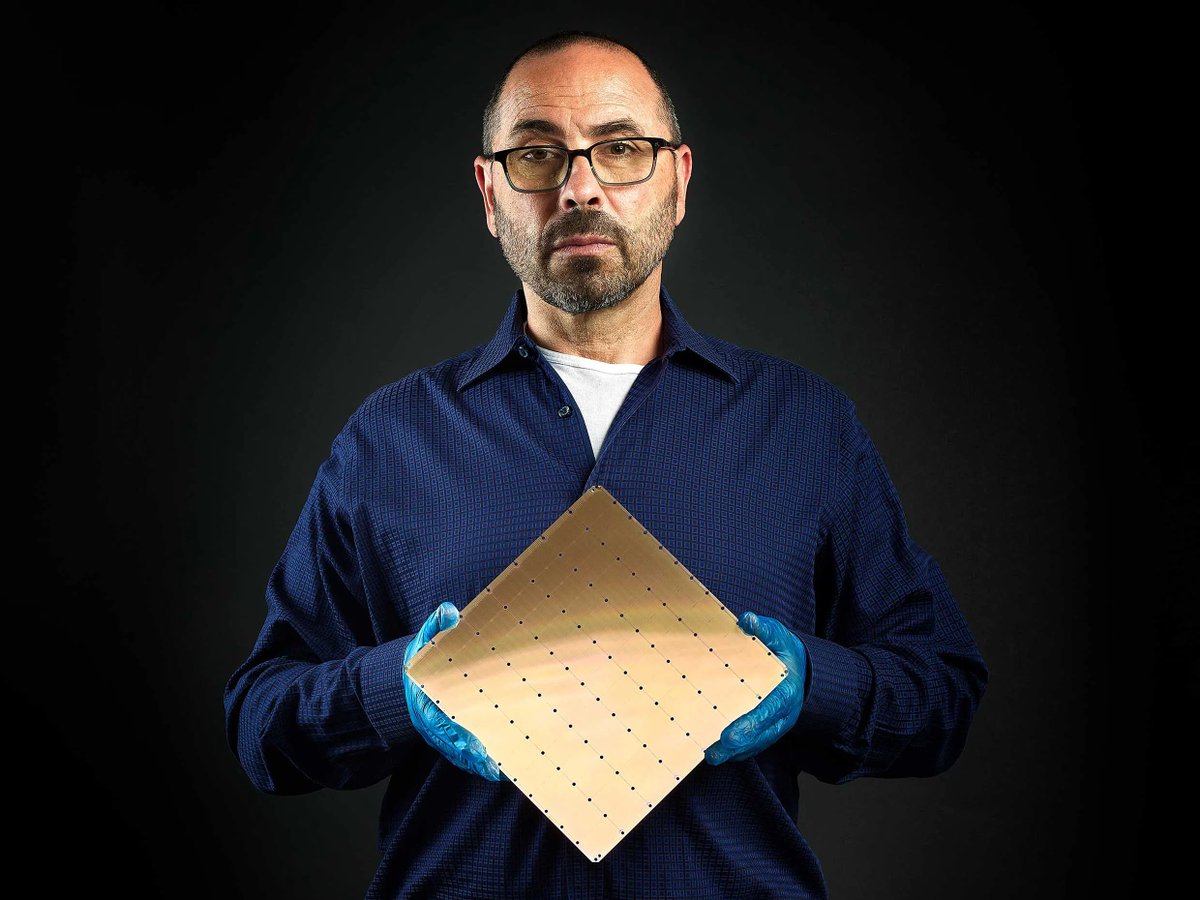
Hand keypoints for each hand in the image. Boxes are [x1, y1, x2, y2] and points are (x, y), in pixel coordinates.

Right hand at [403, 601, 505, 781]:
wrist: (405, 680)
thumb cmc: (420, 660)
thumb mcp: (424, 640)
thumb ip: (436, 626)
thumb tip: (449, 612)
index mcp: (426, 701)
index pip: (440, 720)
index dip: (456, 734)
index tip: (474, 744)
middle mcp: (431, 722)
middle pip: (452, 742)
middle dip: (471, 755)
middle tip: (493, 764)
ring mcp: (438, 734)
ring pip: (458, 753)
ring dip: (477, 763)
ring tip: (499, 771)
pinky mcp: (447, 738)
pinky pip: (461, 755)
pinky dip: (476, 763)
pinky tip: (496, 770)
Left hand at [705, 610, 807, 765]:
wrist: (799, 668)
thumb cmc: (784, 650)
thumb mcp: (778, 635)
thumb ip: (763, 629)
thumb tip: (747, 620)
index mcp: (787, 691)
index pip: (768, 711)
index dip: (749, 725)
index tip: (729, 736)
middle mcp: (784, 713)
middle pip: (761, 735)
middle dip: (737, 746)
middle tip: (714, 753)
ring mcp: (778, 725)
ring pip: (757, 744)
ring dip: (734, 753)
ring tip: (710, 756)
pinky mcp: (769, 730)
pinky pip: (754, 745)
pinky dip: (737, 751)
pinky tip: (716, 751)